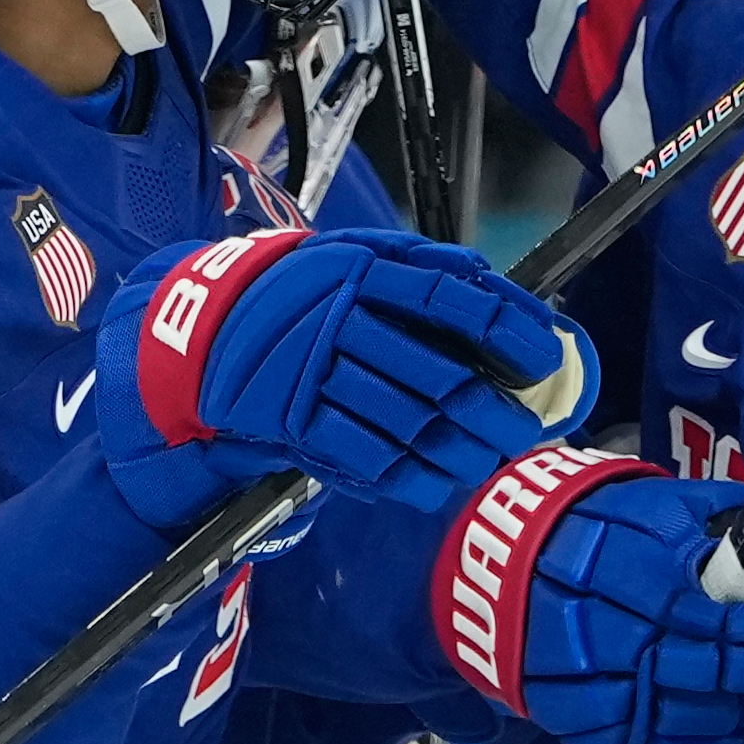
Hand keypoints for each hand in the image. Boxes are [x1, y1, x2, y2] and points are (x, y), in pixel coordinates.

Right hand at [96, 228, 597, 526]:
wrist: (199, 329)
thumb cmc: (300, 293)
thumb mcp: (355, 258)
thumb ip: (424, 273)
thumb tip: (503, 293)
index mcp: (364, 269)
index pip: (452, 300)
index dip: (508, 332)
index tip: (545, 361)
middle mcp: (341, 319)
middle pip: (439, 376)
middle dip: (493, 413)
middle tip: (524, 432)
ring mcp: (313, 374)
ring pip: (408, 425)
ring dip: (459, 453)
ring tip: (489, 462)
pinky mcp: (291, 422)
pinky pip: (364, 459)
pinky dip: (409, 479)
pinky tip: (437, 485)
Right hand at [435, 456, 743, 743]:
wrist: (506, 568)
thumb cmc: (597, 527)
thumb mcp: (655, 503)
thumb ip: (719, 517)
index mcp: (633, 584)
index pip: (713, 626)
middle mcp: (616, 644)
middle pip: (711, 678)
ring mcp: (601, 696)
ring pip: (693, 727)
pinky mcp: (590, 733)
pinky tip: (739, 733)